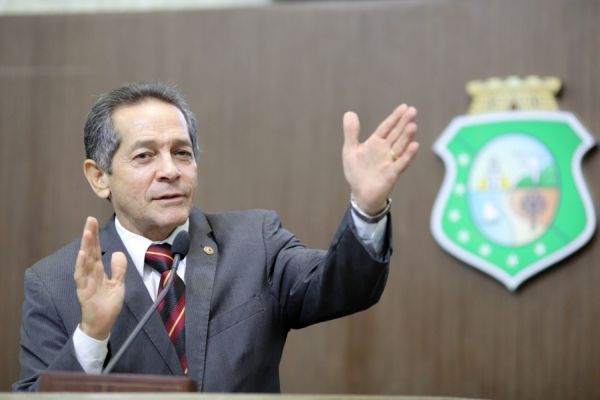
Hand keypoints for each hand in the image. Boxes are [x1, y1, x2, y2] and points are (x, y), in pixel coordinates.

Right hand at [74, 217, 126, 339]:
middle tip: (90, 220)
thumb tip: (117, 252)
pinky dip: (81, 266)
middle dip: (89, 236)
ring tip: (86, 233)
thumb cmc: (107, 304)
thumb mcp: (118, 284)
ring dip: (85, 247)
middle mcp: (90, 273)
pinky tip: (82, 255)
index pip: (96, 249)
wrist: (102, 324)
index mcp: (98, 270)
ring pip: (84, 261)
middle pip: (89, 251)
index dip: (94, 236)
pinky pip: (82, 277)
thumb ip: (118, 269)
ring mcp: (85, 282)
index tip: (93, 221)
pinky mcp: (84, 292)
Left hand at [342, 104, 418, 214]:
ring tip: (412, 125)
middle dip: (404, 123)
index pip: (387, 127)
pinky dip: (408, 155)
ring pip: (400, 146)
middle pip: (396, 134)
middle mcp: (385, 150)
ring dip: (407, 137)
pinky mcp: (392, 174)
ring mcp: (390, 162)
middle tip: (413, 111)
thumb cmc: (357, 172)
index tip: (404, 107)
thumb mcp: (350, 150)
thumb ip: (351, 132)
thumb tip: (350, 113)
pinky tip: (414, 145)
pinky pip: (401, 163)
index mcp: (376, 143)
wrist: (360, 194)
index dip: (394, 118)